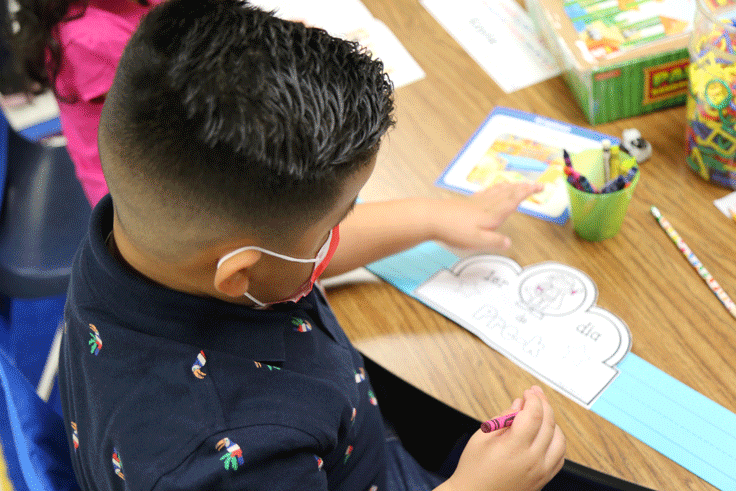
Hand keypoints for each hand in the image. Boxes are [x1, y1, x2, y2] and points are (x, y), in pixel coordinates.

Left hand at [431, 181, 544, 250]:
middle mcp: (486, 205)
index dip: (527, 193)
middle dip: (523, 187)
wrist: (430, 217)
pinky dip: (494, 189)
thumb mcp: (477, 241)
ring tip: (518, 184)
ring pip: (497, 191)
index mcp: (492, 214)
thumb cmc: (453, 229)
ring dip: (510, 186)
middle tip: (535, 184)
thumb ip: (495, 242)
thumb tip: (508, 242)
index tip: (539, 186)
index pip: (514, 200)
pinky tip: (492, 190)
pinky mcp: (466, 202)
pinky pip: (485, 193)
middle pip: (508, 192)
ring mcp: (475, 202)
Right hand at [436, 386, 565, 490]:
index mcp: (514, 448)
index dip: (533, 399)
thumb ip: (503, 418)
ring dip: (552, 422)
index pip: (533, 415)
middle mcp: (532, 461)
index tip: (528, 392)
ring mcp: (540, 472)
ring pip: (559, 440)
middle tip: (536, 394)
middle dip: (543, 404)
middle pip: (548, 424)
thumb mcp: (481, 437)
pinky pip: (559, 457)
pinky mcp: (543, 479)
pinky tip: (547, 433)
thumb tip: (518, 405)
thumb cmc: (474, 469)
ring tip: (541, 413)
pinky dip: (556, 441)